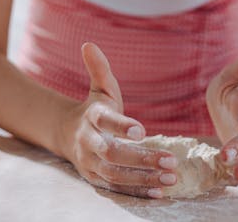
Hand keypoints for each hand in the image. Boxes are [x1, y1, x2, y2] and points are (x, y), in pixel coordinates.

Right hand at [60, 42, 178, 198]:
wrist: (66, 134)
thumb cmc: (93, 109)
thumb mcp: (98, 89)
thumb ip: (98, 69)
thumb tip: (89, 44)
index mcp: (92, 117)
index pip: (105, 121)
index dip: (121, 126)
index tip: (142, 131)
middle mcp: (88, 142)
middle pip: (112, 153)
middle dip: (141, 158)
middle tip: (170, 160)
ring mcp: (90, 163)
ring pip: (115, 174)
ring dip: (143, 178)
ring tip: (170, 178)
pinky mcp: (94, 179)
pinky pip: (115, 189)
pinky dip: (137, 192)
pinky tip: (159, 192)